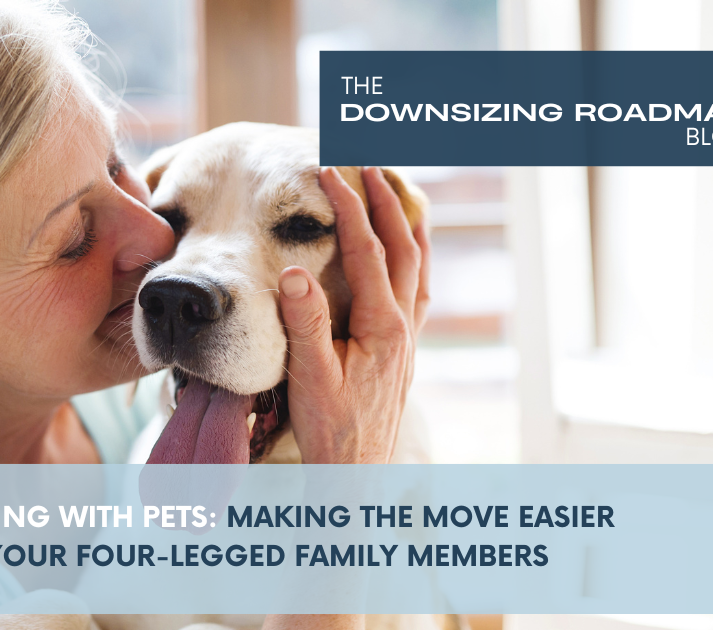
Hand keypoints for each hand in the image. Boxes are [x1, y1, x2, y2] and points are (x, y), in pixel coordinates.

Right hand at [278, 166, 430, 463]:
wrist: (359, 474)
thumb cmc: (331, 429)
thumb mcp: (310, 378)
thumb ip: (305, 324)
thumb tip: (295, 271)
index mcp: (382, 327)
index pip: (367, 252)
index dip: (349, 208)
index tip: (329, 173)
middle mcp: (403, 327)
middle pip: (402, 248)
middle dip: (385, 202)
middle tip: (368, 163)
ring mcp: (408, 338)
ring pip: (417, 266)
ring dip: (407, 225)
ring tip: (397, 192)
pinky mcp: (404, 351)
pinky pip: (417, 290)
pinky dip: (414, 259)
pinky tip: (407, 253)